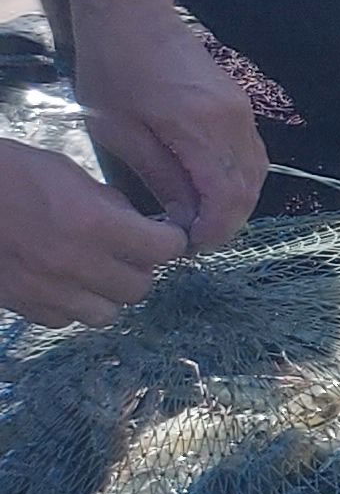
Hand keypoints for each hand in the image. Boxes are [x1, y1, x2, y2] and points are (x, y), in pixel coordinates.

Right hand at [0, 134, 187, 324]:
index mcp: (95, 224)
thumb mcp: (66, 174)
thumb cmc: (6, 175)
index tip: (163, 234)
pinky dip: (70, 305)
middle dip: (138, 268)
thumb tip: (135, 223)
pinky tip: (60, 282)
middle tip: (125, 252)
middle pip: (140, 286)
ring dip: (107, 293)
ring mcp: (50, 290)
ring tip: (93, 272)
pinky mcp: (24, 306)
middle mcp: (78, 264)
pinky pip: (66, 320)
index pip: (166, 248)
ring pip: (107, 312)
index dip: (168, 239)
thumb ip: (108, 203)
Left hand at [57, 0, 264, 252]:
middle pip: (249, 188)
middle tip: (196, 239)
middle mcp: (233, 122)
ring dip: (235, 201)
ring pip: (257, 172)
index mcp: (201, 129)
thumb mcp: (121, 131)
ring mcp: (242, 111)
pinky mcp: (239, 104)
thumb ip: (159, 176)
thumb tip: (184, 217)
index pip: (226, 197)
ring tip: (203, 217)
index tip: (190, 246)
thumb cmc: (114, 68)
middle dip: (228, 220)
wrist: (132, 12)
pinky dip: (237, 178)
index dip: (215, 230)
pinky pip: (252, 153)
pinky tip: (212, 186)